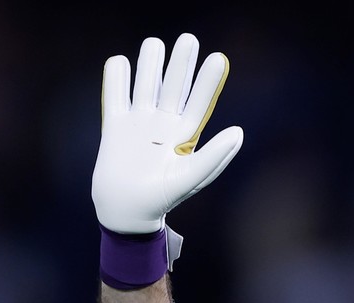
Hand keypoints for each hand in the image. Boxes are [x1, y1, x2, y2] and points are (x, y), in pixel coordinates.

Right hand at [92, 33, 242, 234]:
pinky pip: (115, 95)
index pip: (199, 101)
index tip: (219, 58)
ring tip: (155, 43)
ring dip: (150, 64)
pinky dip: (116, 78)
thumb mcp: (192, 177)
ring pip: (145, 84)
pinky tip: (120, 62)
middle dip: (180, 64)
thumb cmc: (163, 198)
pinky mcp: (115, 126)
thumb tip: (239, 131)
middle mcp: (164, 123)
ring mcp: (139, 122)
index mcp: (185, 134)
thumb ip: (215, 156)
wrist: (127, 211)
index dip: (208, 81)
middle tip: (188, 40)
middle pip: (173, 86)